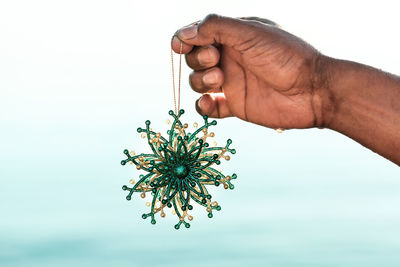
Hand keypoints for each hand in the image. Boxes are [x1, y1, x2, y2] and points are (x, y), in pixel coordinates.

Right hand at [171, 14, 331, 128]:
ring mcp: (231, 82)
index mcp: (233, 36)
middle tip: (215, 60)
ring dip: (200, 80)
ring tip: (219, 79)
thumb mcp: (251, 33)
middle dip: (197, 59)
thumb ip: (216, 28)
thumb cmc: (286, 56)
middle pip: (194, 59)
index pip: (198, 35)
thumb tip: (184, 33)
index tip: (181, 45)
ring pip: (198, 82)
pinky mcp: (234, 105)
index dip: (184, 40)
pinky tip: (210, 102)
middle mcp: (229, 58)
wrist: (312, 91)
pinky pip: (208, 107)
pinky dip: (203, 106)